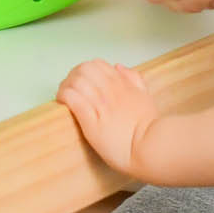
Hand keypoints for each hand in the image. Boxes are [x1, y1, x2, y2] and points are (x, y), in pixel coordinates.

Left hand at [57, 60, 159, 174]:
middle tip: (69, 90)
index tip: (82, 83)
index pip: (97, 64)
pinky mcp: (91, 121)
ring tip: (63, 99)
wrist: (151, 148)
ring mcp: (100, 104)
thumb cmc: (150, 127)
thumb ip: (134, 79)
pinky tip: (62, 104)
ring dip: (65, 87)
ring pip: (76, 81)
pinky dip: (64, 97)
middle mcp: (110, 90)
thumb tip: (118, 67)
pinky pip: (72, 99)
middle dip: (72, 76)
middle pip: (83, 69)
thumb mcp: (145, 96)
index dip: (85, 71)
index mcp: (122, 84)